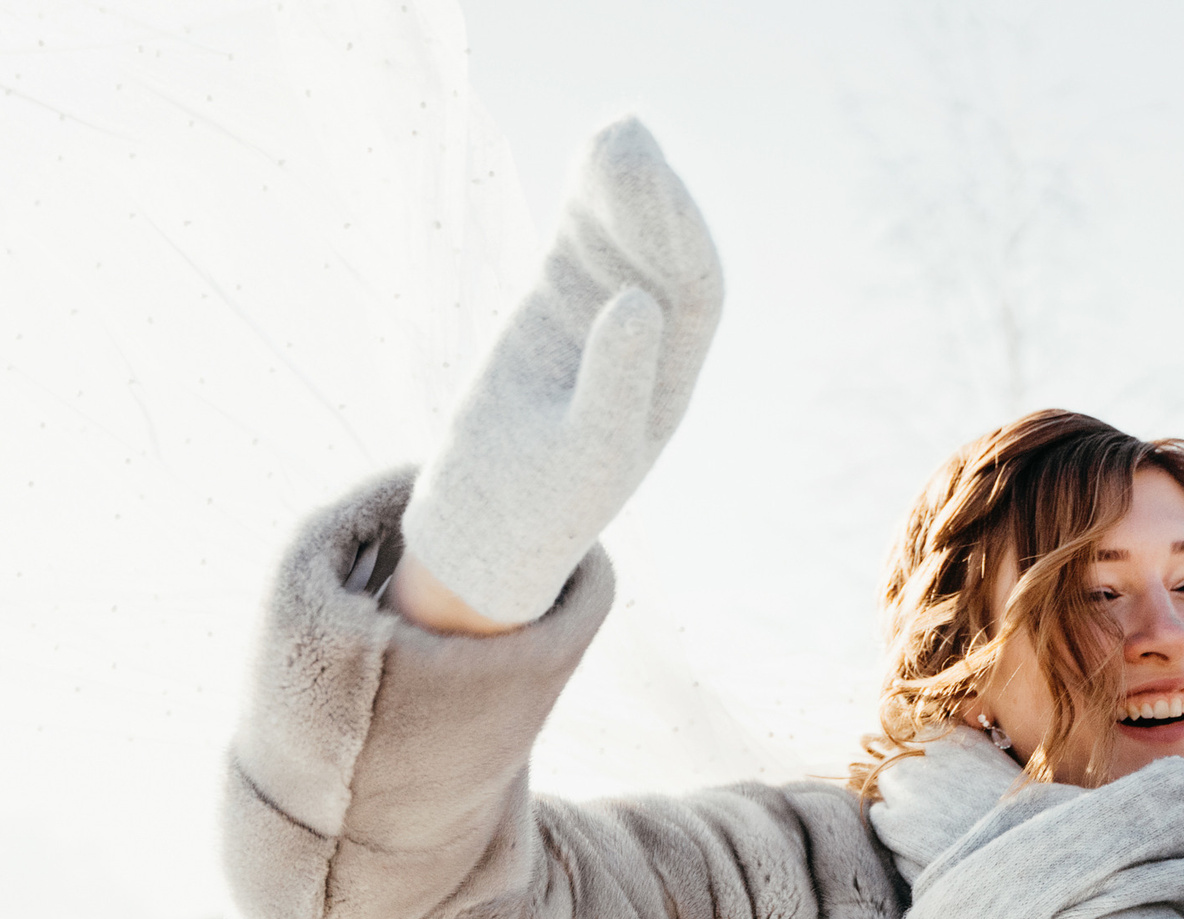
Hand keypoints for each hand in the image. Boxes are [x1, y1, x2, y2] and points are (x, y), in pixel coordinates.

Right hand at [397, 116, 722, 627]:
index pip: (692, 296)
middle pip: (662, 253)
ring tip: (614, 136)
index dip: (680, 243)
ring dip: (622, 188)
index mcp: (670, 378)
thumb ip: (616, 379)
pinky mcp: (557, 301)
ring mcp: (602, 313)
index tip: (663, 197)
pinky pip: (580, 243)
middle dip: (654, 201)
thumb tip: (637, 301)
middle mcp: (648, 339)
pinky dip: (587, 202)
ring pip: (622, 238)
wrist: (492, 516)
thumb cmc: (546, 500)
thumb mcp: (587, 447)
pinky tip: (592, 158)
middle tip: (635, 142)